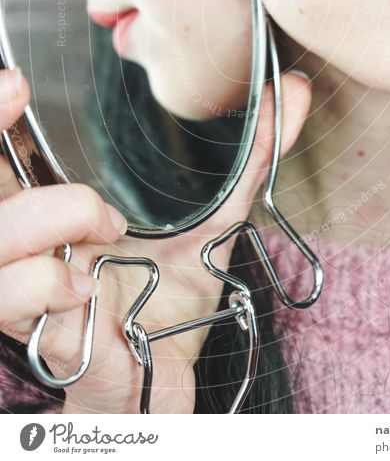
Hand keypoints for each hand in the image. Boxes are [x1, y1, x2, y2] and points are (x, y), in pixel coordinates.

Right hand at [0, 67, 310, 412]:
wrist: (166, 377)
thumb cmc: (172, 297)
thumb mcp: (215, 219)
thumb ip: (251, 159)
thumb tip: (291, 90)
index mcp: (59, 205)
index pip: (8, 157)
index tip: (19, 82)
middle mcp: (32, 241)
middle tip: (28, 115)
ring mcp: (27, 285)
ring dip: (46, 219)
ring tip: (106, 228)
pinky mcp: (38, 332)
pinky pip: (14, 298)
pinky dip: (50, 282)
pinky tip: (88, 284)